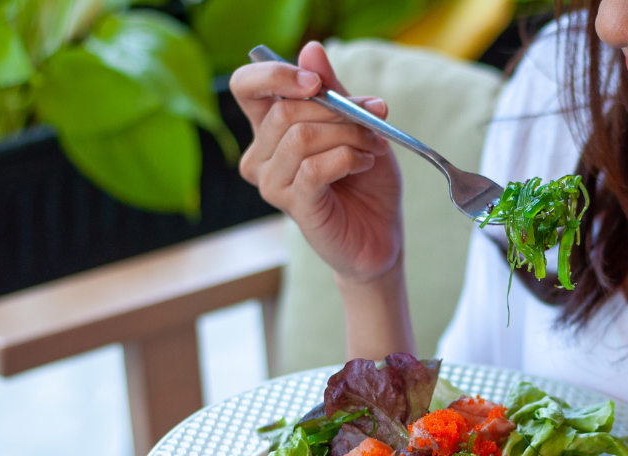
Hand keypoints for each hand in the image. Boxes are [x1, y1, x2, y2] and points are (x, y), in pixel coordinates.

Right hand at [230, 41, 403, 283]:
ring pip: (300, 137)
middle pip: (285, 111)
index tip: (318, 82)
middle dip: (337, 110)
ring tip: (371, 148)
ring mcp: (273, 183)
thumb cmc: (366, 182)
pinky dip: (347, 158)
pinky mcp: (293, 205)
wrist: (381, 234)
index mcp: (270, 130)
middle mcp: (262, 156)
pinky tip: (364, 164)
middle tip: (372, 121)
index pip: (247, 87)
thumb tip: (312, 49)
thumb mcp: (356, 125)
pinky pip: (314, 168)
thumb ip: (334, 91)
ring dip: (348, 136)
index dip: (277, 75)